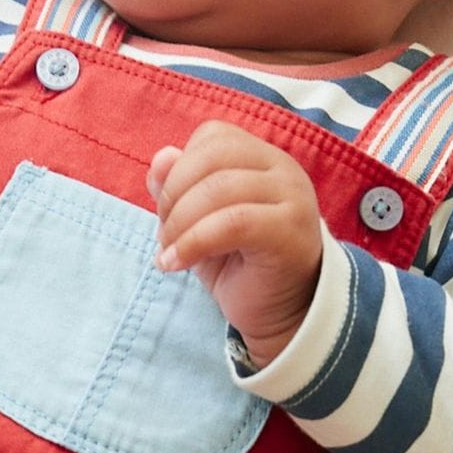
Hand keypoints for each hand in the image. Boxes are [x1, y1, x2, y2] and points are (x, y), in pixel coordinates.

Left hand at [147, 122, 323, 367]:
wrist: (282, 315)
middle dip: (174, 195)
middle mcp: (282, 168)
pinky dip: (194, 242)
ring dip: (180, 224)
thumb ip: (178, 189)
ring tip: (170, 254)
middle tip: (165, 235)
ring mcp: (292, 196)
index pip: (212, 137)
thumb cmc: (241, 266)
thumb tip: (161, 158)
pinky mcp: (290, 230)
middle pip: (213, 156)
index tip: (167, 212)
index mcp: (262, 158)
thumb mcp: (198, 224)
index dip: (179, 170)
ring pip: (219, 189)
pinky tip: (177, 264)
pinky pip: (233, 222)